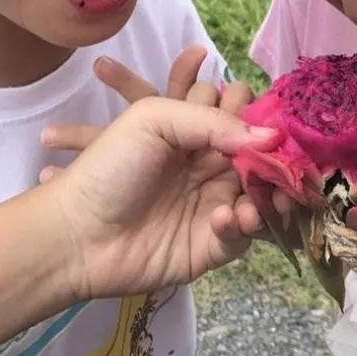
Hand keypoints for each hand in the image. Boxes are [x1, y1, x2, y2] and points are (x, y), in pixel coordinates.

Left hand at [41, 96, 279, 300]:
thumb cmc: (110, 168)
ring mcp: (213, 203)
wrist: (76, 235)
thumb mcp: (154, 119)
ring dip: (267, 192)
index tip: (263, 118)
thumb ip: (213, 120)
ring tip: (258, 196)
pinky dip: (242, 223)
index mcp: (193, 130)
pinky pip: (244, 233)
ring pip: (262, 194)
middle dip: (274, 157)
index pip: (241, 111)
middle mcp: (209, 164)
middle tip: (280, 160)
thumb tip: (271, 135)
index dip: (255, 113)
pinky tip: (225, 218)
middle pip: (260, 154)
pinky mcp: (212, 244)